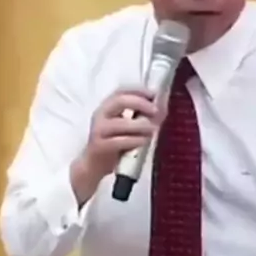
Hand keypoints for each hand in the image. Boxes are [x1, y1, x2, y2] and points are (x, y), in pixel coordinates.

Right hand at [70, 88, 165, 204]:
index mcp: (107, 107)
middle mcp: (100, 115)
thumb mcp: (127, 127)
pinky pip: (118, 141)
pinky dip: (134, 140)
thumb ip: (143, 116)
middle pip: (119, 101)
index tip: (154, 94)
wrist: (94, 165)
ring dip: (139, 125)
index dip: (138, 90)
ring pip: (119, 123)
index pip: (121, 91)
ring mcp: (98, 130)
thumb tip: (162, 107)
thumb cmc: (114, 143)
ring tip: (153, 129)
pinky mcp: (99, 146)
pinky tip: (144, 141)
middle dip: (139, 103)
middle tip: (155, 111)